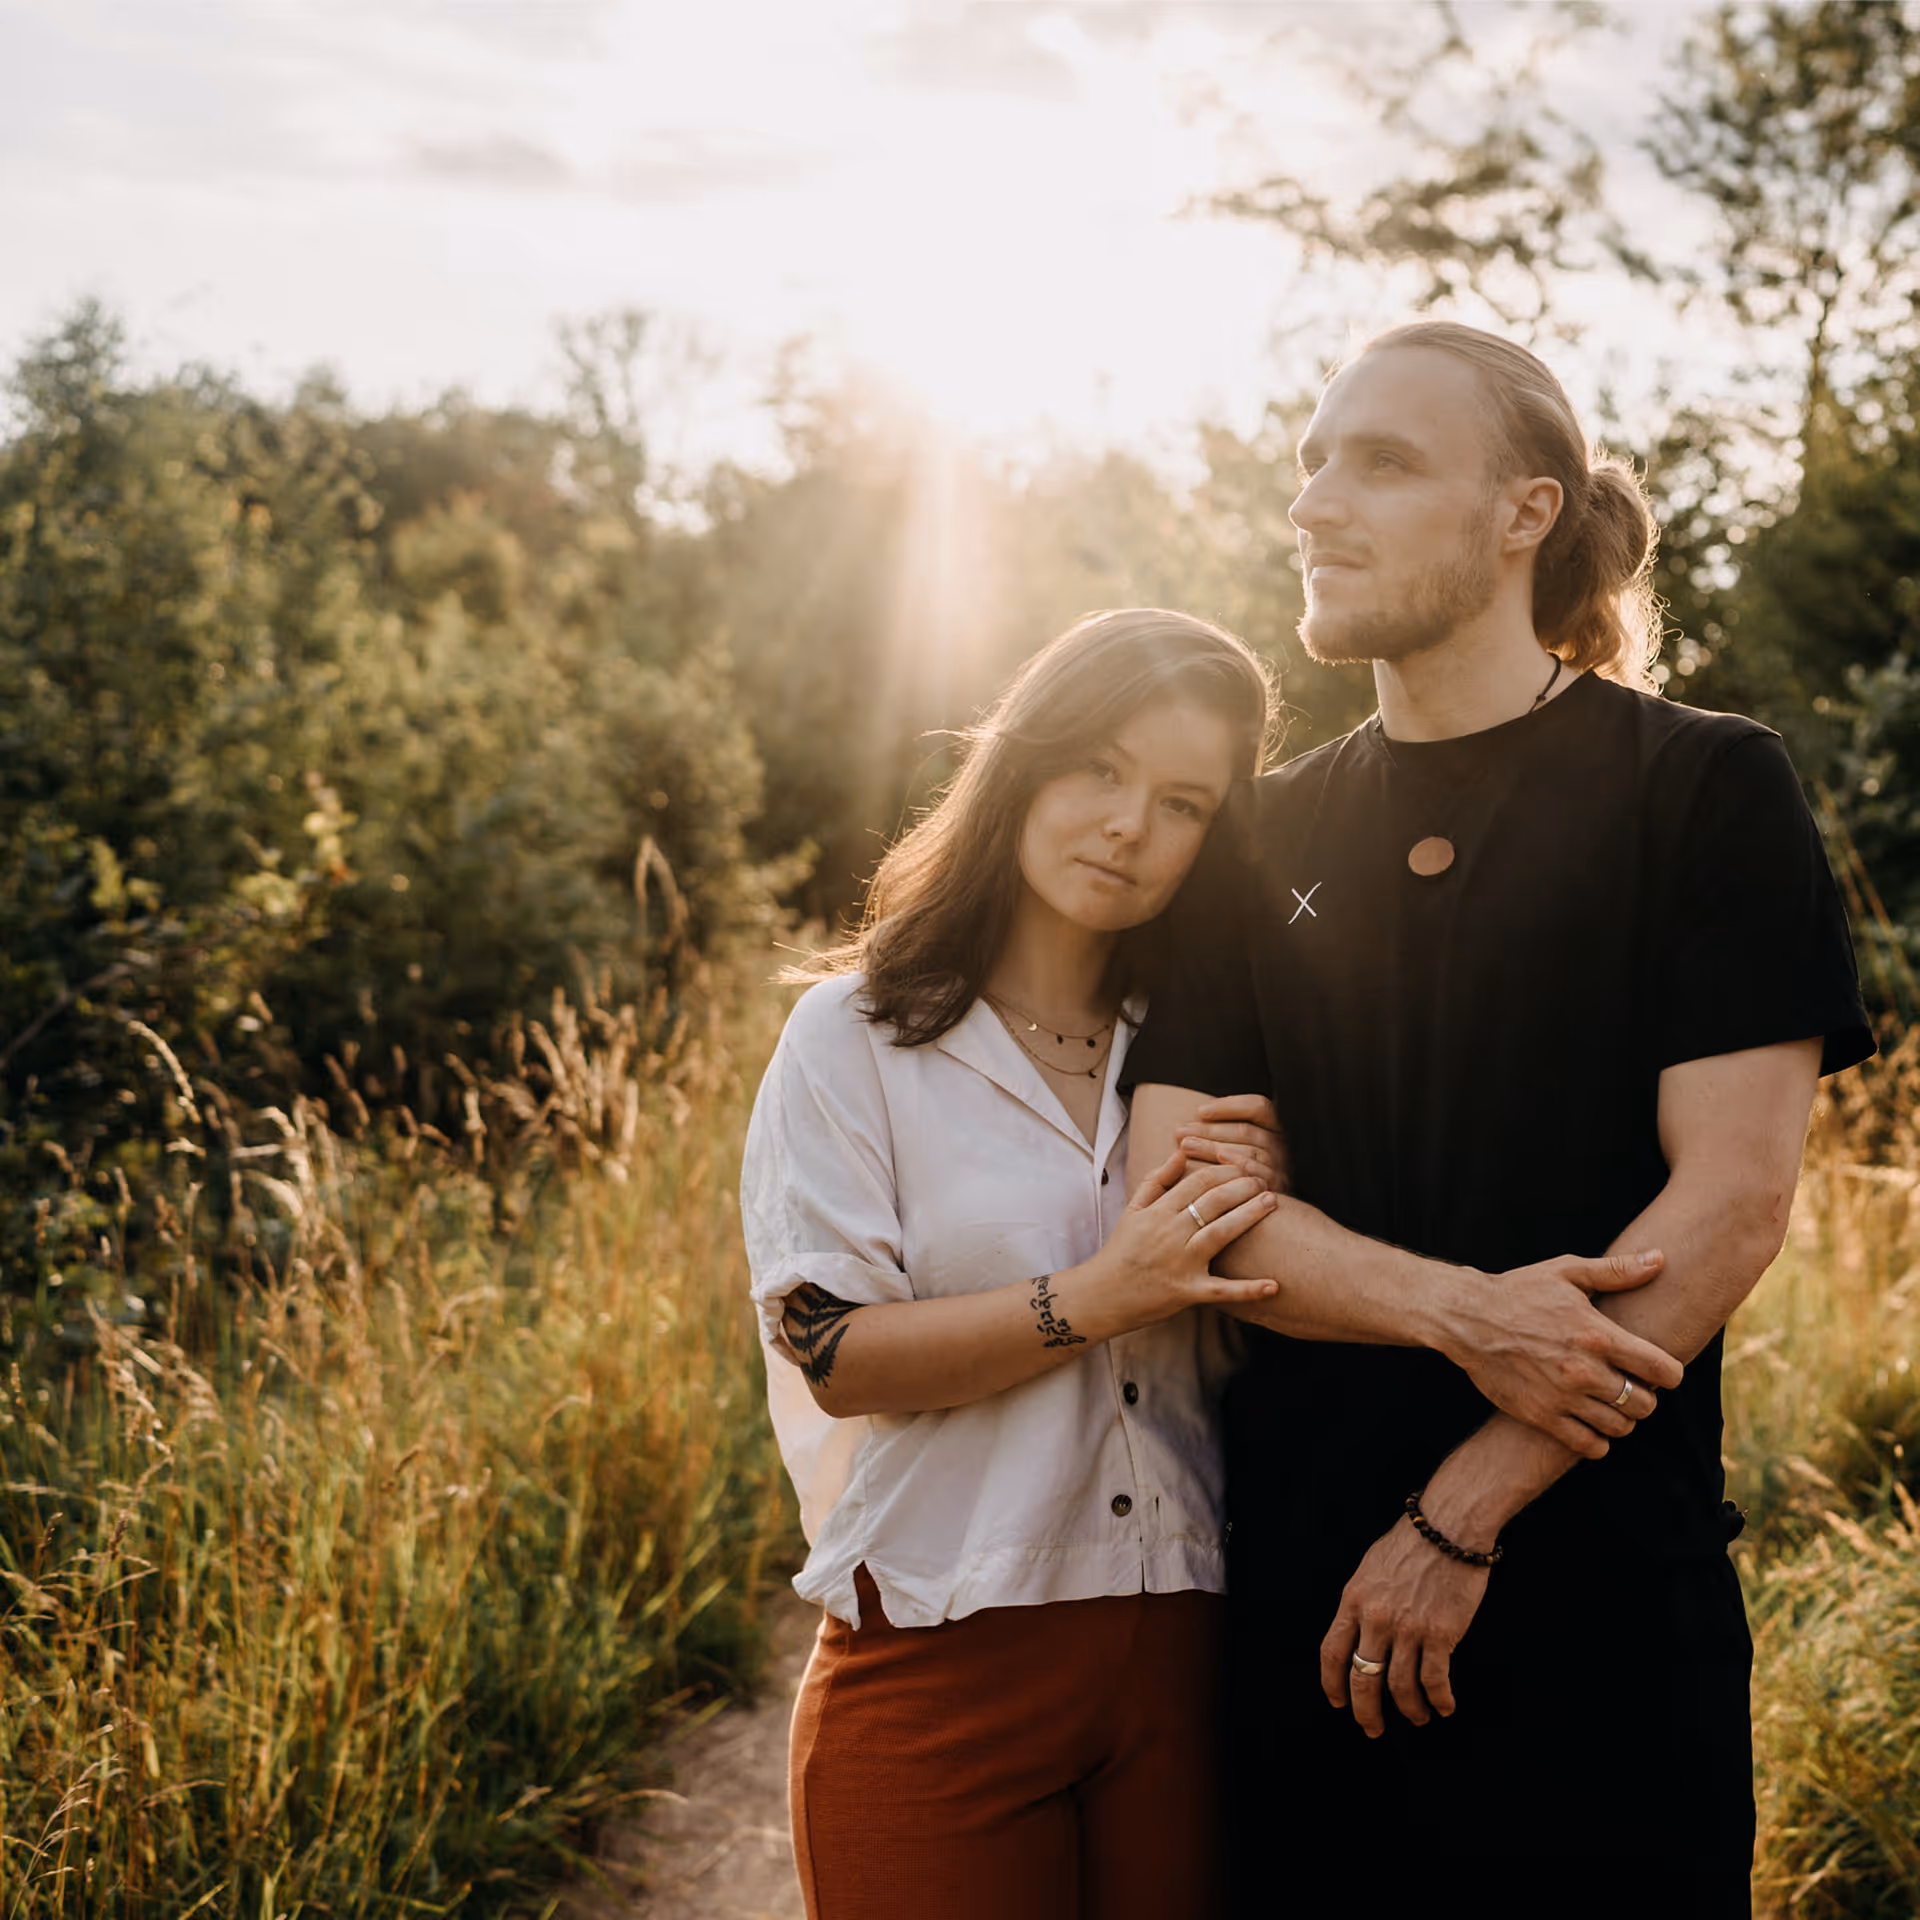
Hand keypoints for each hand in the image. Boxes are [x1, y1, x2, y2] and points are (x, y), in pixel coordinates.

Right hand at [1093, 1151, 1279, 1328]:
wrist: (1103, 1295)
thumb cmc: (1121, 1251)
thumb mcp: (1133, 1210)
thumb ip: (1156, 1180)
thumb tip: (1181, 1153)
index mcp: (1158, 1212)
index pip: (1197, 1181)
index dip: (1224, 1171)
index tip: (1243, 1167)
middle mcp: (1170, 1234)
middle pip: (1213, 1202)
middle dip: (1243, 1187)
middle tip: (1264, 1181)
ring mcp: (1181, 1263)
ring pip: (1221, 1233)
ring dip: (1250, 1216)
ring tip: (1272, 1202)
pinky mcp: (1188, 1292)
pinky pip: (1222, 1291)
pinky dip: (1248, 1289)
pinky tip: (1274, 1285)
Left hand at [1176, 1093, 1288, 1193]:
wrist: (1255, 1232)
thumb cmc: (1221, 1187)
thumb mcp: (1220, 1156)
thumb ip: (1213, 1137)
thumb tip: (1191, 1121)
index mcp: (1274, 1133)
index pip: (1259, 1108)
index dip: (1231, 1106)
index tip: (1200, 1110)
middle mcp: (1283, 1149)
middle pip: (1248, 1131)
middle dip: (1211, 1130)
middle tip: (1180, 1132)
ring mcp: (1282, 1170)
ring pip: (1249, 1150)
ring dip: (1214, 1146)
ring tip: (1185, 1146)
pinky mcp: (1278, 1191)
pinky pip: (1258, 1173)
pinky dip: (1237, 1163)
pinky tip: (1215, 1161)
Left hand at [1320, 1518, 1488, 1734]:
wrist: (1448, 1526)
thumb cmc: (1412, 1542)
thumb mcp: (1371, 1568)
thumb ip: (1363, 1602)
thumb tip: (1360, 1633)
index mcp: (1353, 1600)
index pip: (1332, 1651)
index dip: (1332, 1683)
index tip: (1338, 1702)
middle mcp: (1376, 1618)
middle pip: (1363, 1679)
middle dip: (1366, 1711)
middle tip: (1372, 1728)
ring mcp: (1407, 1628)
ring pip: (1401, 1687)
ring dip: (1409, 1710)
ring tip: (1417, 1717)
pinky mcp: (1440, 1634)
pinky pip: (1435, 1680)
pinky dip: (1439, 1700)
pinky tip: (1443, 1706)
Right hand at [1438, 1252, 1683, 1458]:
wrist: (1466, 1319)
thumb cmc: (1518, 1291)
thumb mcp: (1566, 1272)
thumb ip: (1616, 1270)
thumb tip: (1659, 1259)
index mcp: (1597, 1335)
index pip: (1662, 1369)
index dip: (1670, 1372)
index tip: (1659, 1369)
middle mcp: (1584, 1370)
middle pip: (1646, 1404)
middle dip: (1646, 1396)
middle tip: (1631, 1385)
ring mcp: (1562, 1397)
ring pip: (1620, 1427)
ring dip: (1622, 1418)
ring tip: (1610, 1404)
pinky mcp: (1541, 1416)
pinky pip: (1589, 1445)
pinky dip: (1598, 1441)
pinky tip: (1590, 1423)